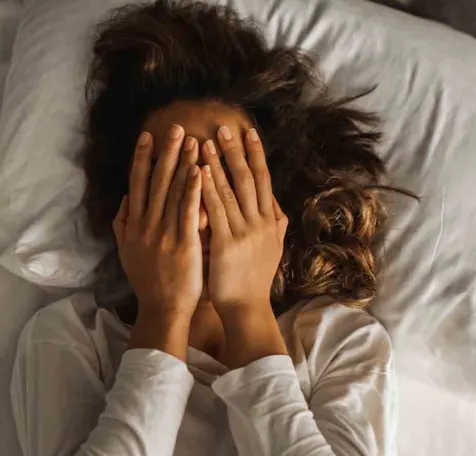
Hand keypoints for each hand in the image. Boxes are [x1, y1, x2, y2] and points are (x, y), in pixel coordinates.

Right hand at [114, 125, 203, 317]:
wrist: (162, 309)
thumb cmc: (148, 282)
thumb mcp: (127, 252)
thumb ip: (123, 225)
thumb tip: (125, 201)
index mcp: (134, 225)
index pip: (137, 184)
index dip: (142, 158)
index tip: (148, 136)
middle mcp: (146, 225)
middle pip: (155, 181)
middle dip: (166, 152)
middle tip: (175, 127)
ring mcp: (164, 234)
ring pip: (173, 192)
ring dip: (183, 164)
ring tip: (192, 140)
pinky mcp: (183, 244)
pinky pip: (188, 212)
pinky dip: (193, 190)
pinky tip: (200, 171)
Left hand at [200, 126, 288, 315]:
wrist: (247, 308)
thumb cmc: (254, 280)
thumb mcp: (272, 248)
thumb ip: (275, 225)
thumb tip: (276, 205)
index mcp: (270, 221)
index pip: (264, 180)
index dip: (256, 155)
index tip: (248, 132)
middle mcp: (261, 222)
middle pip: (249, 178)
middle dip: (236, 151)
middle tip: (224, 127)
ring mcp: (246, 232)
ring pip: (232, 190)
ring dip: (218, 164)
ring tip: (205, 142)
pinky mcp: (228, 244)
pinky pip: (217, 210)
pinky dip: (208, 189)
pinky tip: (199, 172)